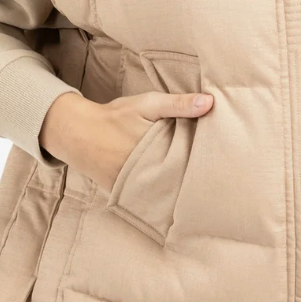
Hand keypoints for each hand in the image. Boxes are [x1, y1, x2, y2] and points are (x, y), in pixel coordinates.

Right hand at [40, 88, 213, 188]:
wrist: (78, 133)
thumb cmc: (116, 116)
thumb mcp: (148, 104)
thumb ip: (178, 104)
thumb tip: (210, 102)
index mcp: (156, 150)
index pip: (190, 162)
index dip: (205, 164)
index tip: (222, 164)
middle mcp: (145, 173)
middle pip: (180, 181)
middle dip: (196, 181)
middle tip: (217, 182)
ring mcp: (135, 186)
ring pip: (166, 193)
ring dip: (180, 192)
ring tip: (202, 195)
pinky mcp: (126, 194)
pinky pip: (149, 198)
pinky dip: (162, 197)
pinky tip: (176, 199)